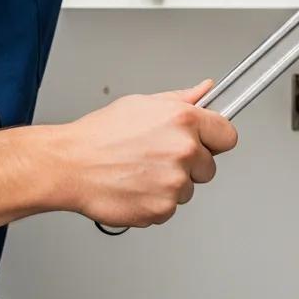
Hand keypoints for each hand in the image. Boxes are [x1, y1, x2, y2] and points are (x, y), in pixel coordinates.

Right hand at [52, 79, 237, 228]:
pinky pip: (169, 208)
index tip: (206, 142)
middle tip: (158, 157)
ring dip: (171, 184)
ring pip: (188, 189)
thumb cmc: (101, 134)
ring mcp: (174, 183)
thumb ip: (182, 99)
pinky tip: (135, 187)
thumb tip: (206, 90)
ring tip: (140, 171)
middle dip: (190, 164)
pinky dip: (155, 202)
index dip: (215, 139)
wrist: (70, 164)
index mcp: (184, 121)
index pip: (227, 135)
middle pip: (209, 166)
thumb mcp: (143, 104)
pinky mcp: (162, 209)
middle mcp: (184, 151)